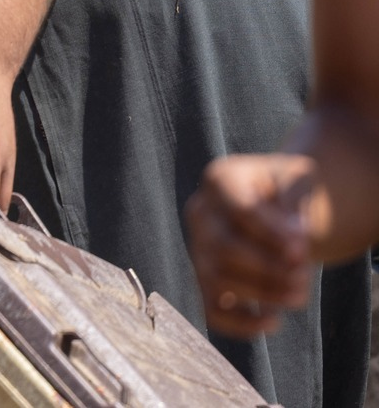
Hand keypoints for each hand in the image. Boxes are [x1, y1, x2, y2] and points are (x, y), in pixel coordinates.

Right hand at [186, 153, 314, 337]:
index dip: (271, 234)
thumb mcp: (298, 183)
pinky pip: (212, 309)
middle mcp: (201, 213)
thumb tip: (294, 243)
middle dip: (267, 268)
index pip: (239, 210)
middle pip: (222, 247)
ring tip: (299, 296)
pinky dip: (240, 323)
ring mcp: (199, 249)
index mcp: (221, 180)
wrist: (282, 208)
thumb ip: (295, 206)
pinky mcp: (207, 281)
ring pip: (216, 279)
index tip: (302, 248)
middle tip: (304, 275)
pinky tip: (273, 321)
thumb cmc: (290, 192)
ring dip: (261, 293)